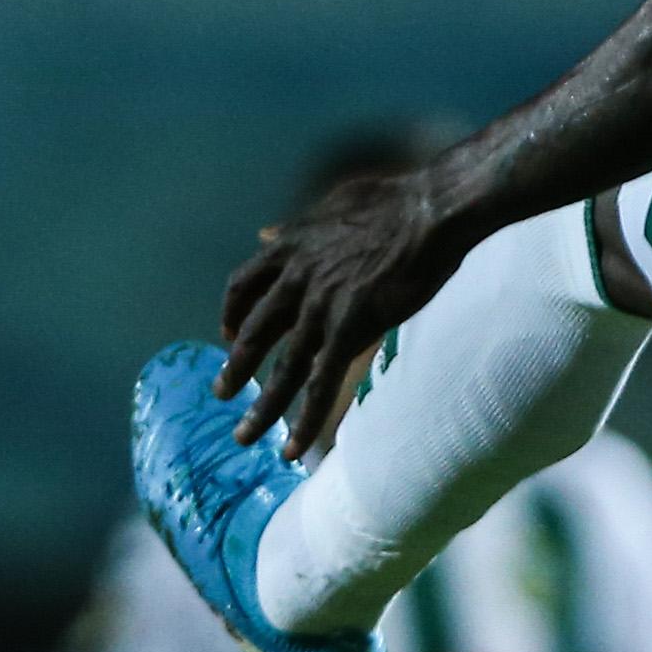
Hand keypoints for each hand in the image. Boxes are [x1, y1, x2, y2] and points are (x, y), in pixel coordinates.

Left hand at [218, 165, 460, 460]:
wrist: (430, 210)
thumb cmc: (395, 201)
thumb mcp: (333, 203)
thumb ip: (296, 227)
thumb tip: (264, 234)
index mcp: (291, 247)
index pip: (243, 284)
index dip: (232, 312)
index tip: (227, 332)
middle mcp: (295, 279)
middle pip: (253, 335)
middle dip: (235, 369)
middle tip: (221, 393)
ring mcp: (319, 308)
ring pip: (281, 370)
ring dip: (260, 408)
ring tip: (243, 436)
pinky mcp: (348, 329)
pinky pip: (320, 385)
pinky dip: (305, 420)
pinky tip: (294, 449)